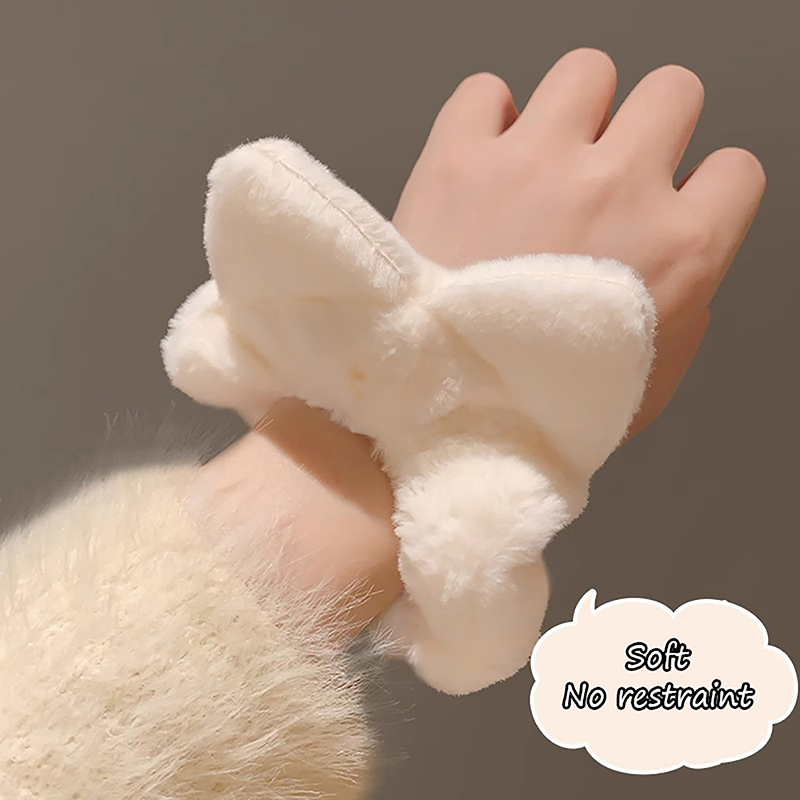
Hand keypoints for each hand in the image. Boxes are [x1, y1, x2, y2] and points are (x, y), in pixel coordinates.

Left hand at [392, 49, 765, 434]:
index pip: (735, 169)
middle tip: (607, 175)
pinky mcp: (458, 158)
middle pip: (671, 91)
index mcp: (677, 250)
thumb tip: (673, 267)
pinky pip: (485, 91)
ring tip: (541, 163)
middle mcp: (616, 188)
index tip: (670, 208)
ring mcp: (534, 164)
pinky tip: (481, 166)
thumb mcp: (646, 383)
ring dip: (572, 112)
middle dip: (647, 130)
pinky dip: (485, 121)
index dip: (704, 190)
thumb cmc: (539, 413)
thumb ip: (680, 313)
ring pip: (585, 70)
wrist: (439, 414)